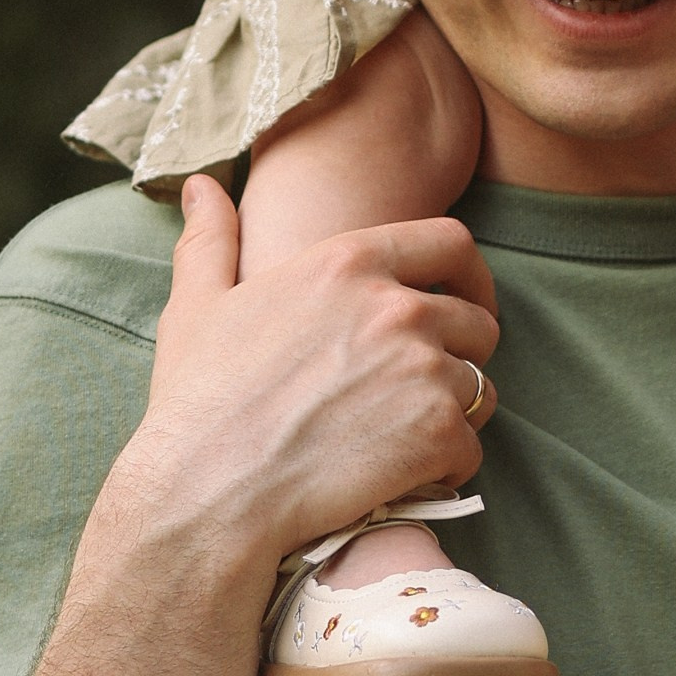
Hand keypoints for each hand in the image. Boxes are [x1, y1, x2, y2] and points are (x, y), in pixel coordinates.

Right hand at [112, 177, 501, 576]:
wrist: (208, 490)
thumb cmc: (198, 401)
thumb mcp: (197, 305)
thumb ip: (212, 239)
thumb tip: (203, 185)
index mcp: (348, 262)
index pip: (452, 243)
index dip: (468, 275)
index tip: (462, 301)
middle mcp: (397, 307)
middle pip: (477, 321)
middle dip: (460, 354)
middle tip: (421, 389)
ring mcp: (423, 370)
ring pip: (478, 388)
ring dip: (454, 412)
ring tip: (406, 437)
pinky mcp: (437, 433)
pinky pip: (470, 447)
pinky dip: (446, 466)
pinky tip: (402, 477)